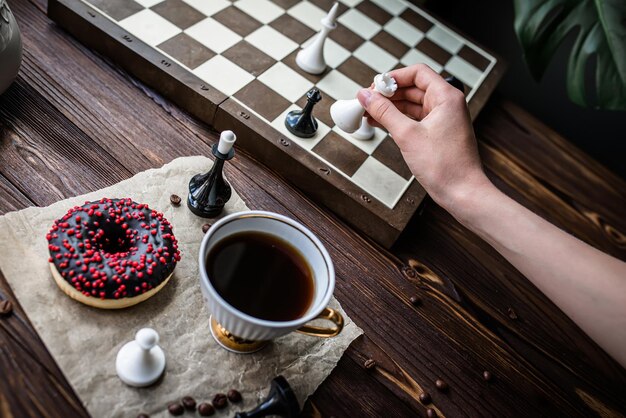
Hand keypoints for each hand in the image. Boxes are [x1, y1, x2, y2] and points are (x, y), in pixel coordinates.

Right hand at [357, 64, 488, 210]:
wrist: (462, 193)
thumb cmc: (446, 166)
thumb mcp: (407, 135)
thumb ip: (384, 112)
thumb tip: (366, 96)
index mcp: (446, 97)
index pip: (417, 73)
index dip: (393, 77)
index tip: (375, 86)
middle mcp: (447, 105)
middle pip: (413, 88)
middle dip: (388, 94)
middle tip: (368, 101)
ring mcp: (443, 120)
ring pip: (412, 105)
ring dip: (390, 108)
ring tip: (369, 113)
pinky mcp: (437, 134)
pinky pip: (414, 119)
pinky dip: (398, 120)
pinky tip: (381, 124)